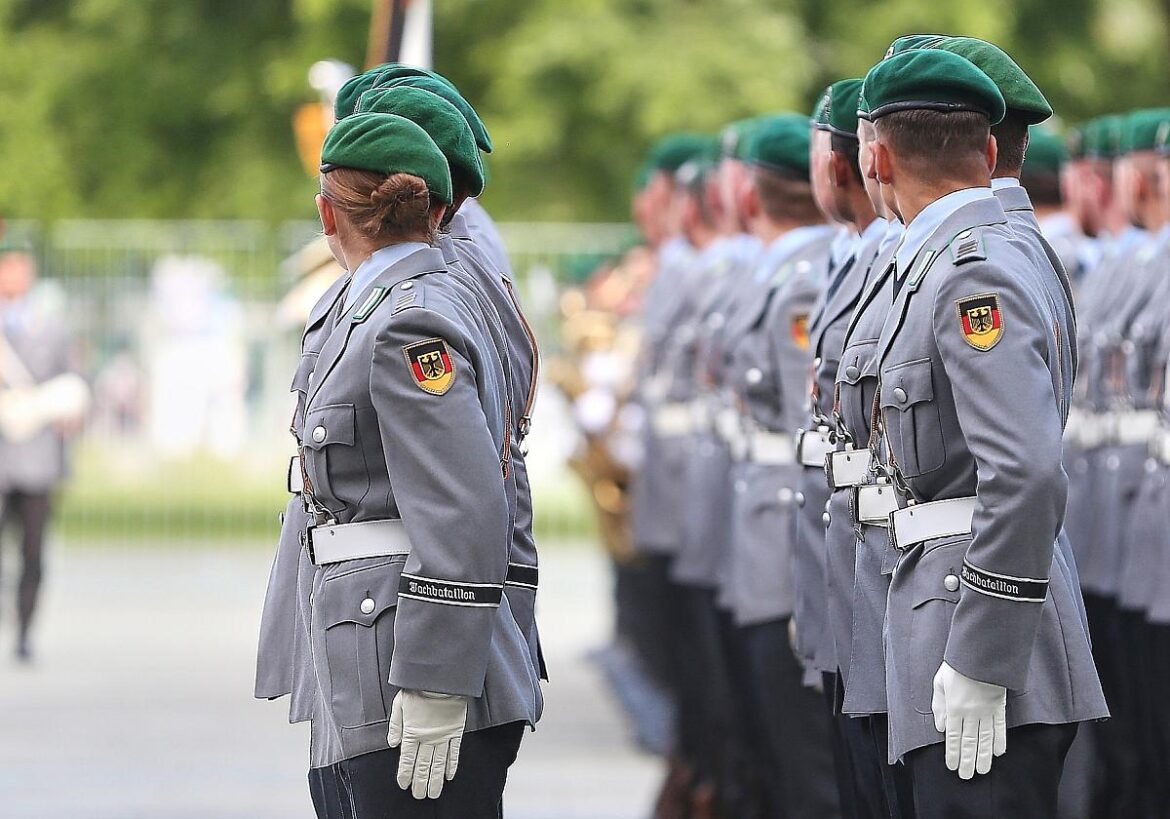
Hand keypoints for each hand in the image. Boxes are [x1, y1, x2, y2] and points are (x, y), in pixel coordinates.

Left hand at [387, 689, 467, 798]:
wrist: (441, 679)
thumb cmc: (419, 688)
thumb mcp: (400, 703)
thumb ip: (395, 725)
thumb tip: (392, 743)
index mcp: (412, 732)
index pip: (407, 759)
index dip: (405, 774)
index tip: (404, 785)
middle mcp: (428, 737)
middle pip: (423, 765)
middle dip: (420, 782)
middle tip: (419, 795)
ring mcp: (443, 736)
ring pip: (438, 763)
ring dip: (435, 779)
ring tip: (433, 793)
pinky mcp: (455, 731)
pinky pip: (454, 752)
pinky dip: (452, 765)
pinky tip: (449, 776)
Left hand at [931, 661, 1006, 778]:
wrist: (980, 654)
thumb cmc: (957, 667)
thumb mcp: (939, 683)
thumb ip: (938, 706)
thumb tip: (940, 728)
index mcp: (954, 707)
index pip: (952, 737)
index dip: (952, 753)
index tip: (952, 766)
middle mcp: (971, 713)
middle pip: (969, 742)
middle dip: (967, 761)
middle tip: (966, 776)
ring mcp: (987, 711)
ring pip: (985, 739)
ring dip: (983, 757)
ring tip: (982, 771)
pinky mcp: (999, 707)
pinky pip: (1000, 728)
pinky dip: (999, 741)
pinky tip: (998, 753)